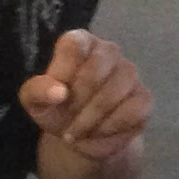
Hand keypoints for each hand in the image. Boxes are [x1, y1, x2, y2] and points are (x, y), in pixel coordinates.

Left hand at [24, 29, 150, 178]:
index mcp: (81, 43)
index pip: (74, 46)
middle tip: (67, 121)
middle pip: (96, 70)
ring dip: (91, 119)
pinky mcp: (143, 98)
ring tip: (78, 132)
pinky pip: (130, 112)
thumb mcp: (35, 102)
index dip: (63, 73)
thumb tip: (58, 92)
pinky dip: (110, 128)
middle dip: (78, 102)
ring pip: (113, 93)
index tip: (56, 97)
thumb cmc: (57, 109)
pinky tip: (98, 132)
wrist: (81, 136)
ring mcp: (129, 73)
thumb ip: (37, 91)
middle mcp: (108, 51)